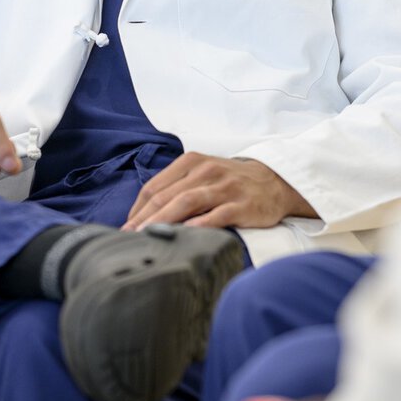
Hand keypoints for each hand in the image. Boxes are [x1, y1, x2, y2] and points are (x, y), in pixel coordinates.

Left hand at [123, 153, 314, 230]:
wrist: (275, 182)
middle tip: (126, 239)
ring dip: (162, 221)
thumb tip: (143, 215)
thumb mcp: (203, 174)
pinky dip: (197, 225)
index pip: (155, 186)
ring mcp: (225, 187)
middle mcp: (207, 171)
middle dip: (143, 219)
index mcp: (192, 162)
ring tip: (146, 238)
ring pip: (186, 202)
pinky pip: (216, 215)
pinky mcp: (242, 205)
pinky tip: (183, 235)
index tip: (125, 228)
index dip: (137, 209)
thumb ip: (177, 188)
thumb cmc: (231, 182)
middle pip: (167, 196)